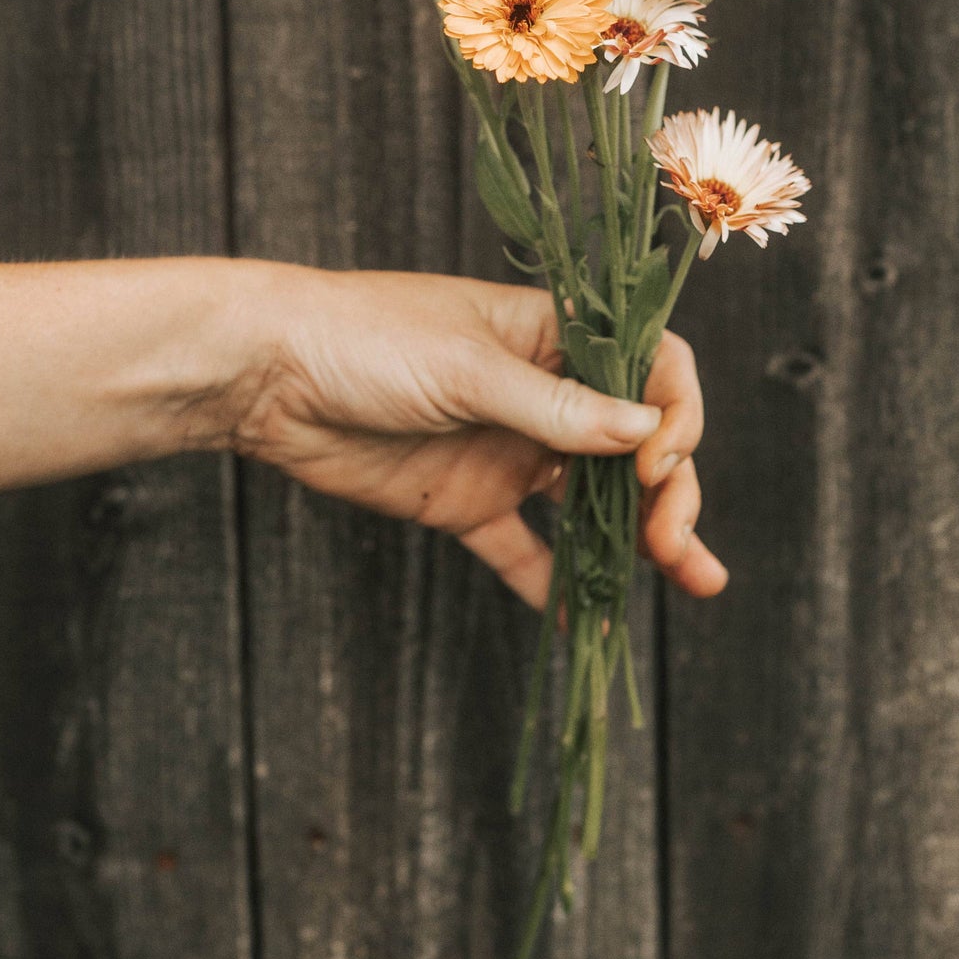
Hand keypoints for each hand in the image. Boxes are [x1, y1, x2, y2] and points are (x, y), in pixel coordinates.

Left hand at [226, 266, 726, 608]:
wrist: (265, 374)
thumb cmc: (363, 336)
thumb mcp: (465, 368)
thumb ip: (556, 408)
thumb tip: (648, 431)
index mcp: (554, 335)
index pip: (652, 368)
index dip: (672, 416)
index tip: (658, 463)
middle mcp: (544, 393)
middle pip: (636, 445)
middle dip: (670, 492)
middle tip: (677, 544)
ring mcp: (508, 450)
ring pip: (595, 502)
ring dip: (642, 540)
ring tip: (693, 581)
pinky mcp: (466, 502)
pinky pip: (524, 551)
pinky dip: (557, 587)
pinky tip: (590, 622)